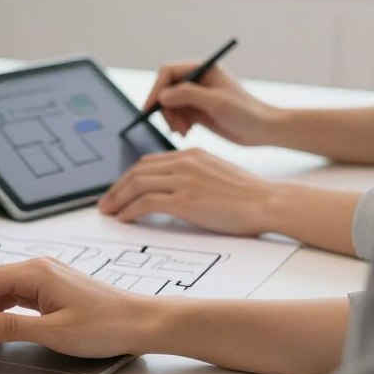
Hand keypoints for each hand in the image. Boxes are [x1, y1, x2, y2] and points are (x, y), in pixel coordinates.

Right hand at [0, 259, 151, 358]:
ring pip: (0, 286)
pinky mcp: (53, 286)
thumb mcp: (54, 333)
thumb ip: (10, 328)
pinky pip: (16, 293)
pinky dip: (0, 307)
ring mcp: (46, 275)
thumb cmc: (106, 327)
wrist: (142, 323)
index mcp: (35, 272)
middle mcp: (38, 267)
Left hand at [99, 147, 275, 235]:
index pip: (148, 163)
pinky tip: (125, 219)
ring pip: (137, 185)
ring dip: (118, 199)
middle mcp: (184, 163)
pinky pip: (147, 202)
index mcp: (191, 155)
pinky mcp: (185, 199)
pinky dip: (131, 211)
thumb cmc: (247, 195)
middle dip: (117, 188)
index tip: (119, 191)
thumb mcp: (215, 174)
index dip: (128, 177)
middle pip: (137, 172)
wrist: (267, 202)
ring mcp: (184, 180)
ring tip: (109, 212)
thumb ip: (193, 175)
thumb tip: (173, 191)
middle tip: (106, 203)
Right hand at [143, 60, 277, 144]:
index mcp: (203, 68)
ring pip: (170, 104)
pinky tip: (187, 132)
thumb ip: (188, 94)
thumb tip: (162, 95)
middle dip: (166, 108)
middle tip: (173, 126)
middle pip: (166, 89)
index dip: (157, 89)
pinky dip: (177, 124)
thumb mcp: (216, 102)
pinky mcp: (198, 110)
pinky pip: (177, 114)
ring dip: (172, 119)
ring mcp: (197, 95)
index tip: (150, 108)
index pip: (169, 72)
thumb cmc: (246, 113)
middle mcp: (198, 79)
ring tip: (183, 132)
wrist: (263, 130)